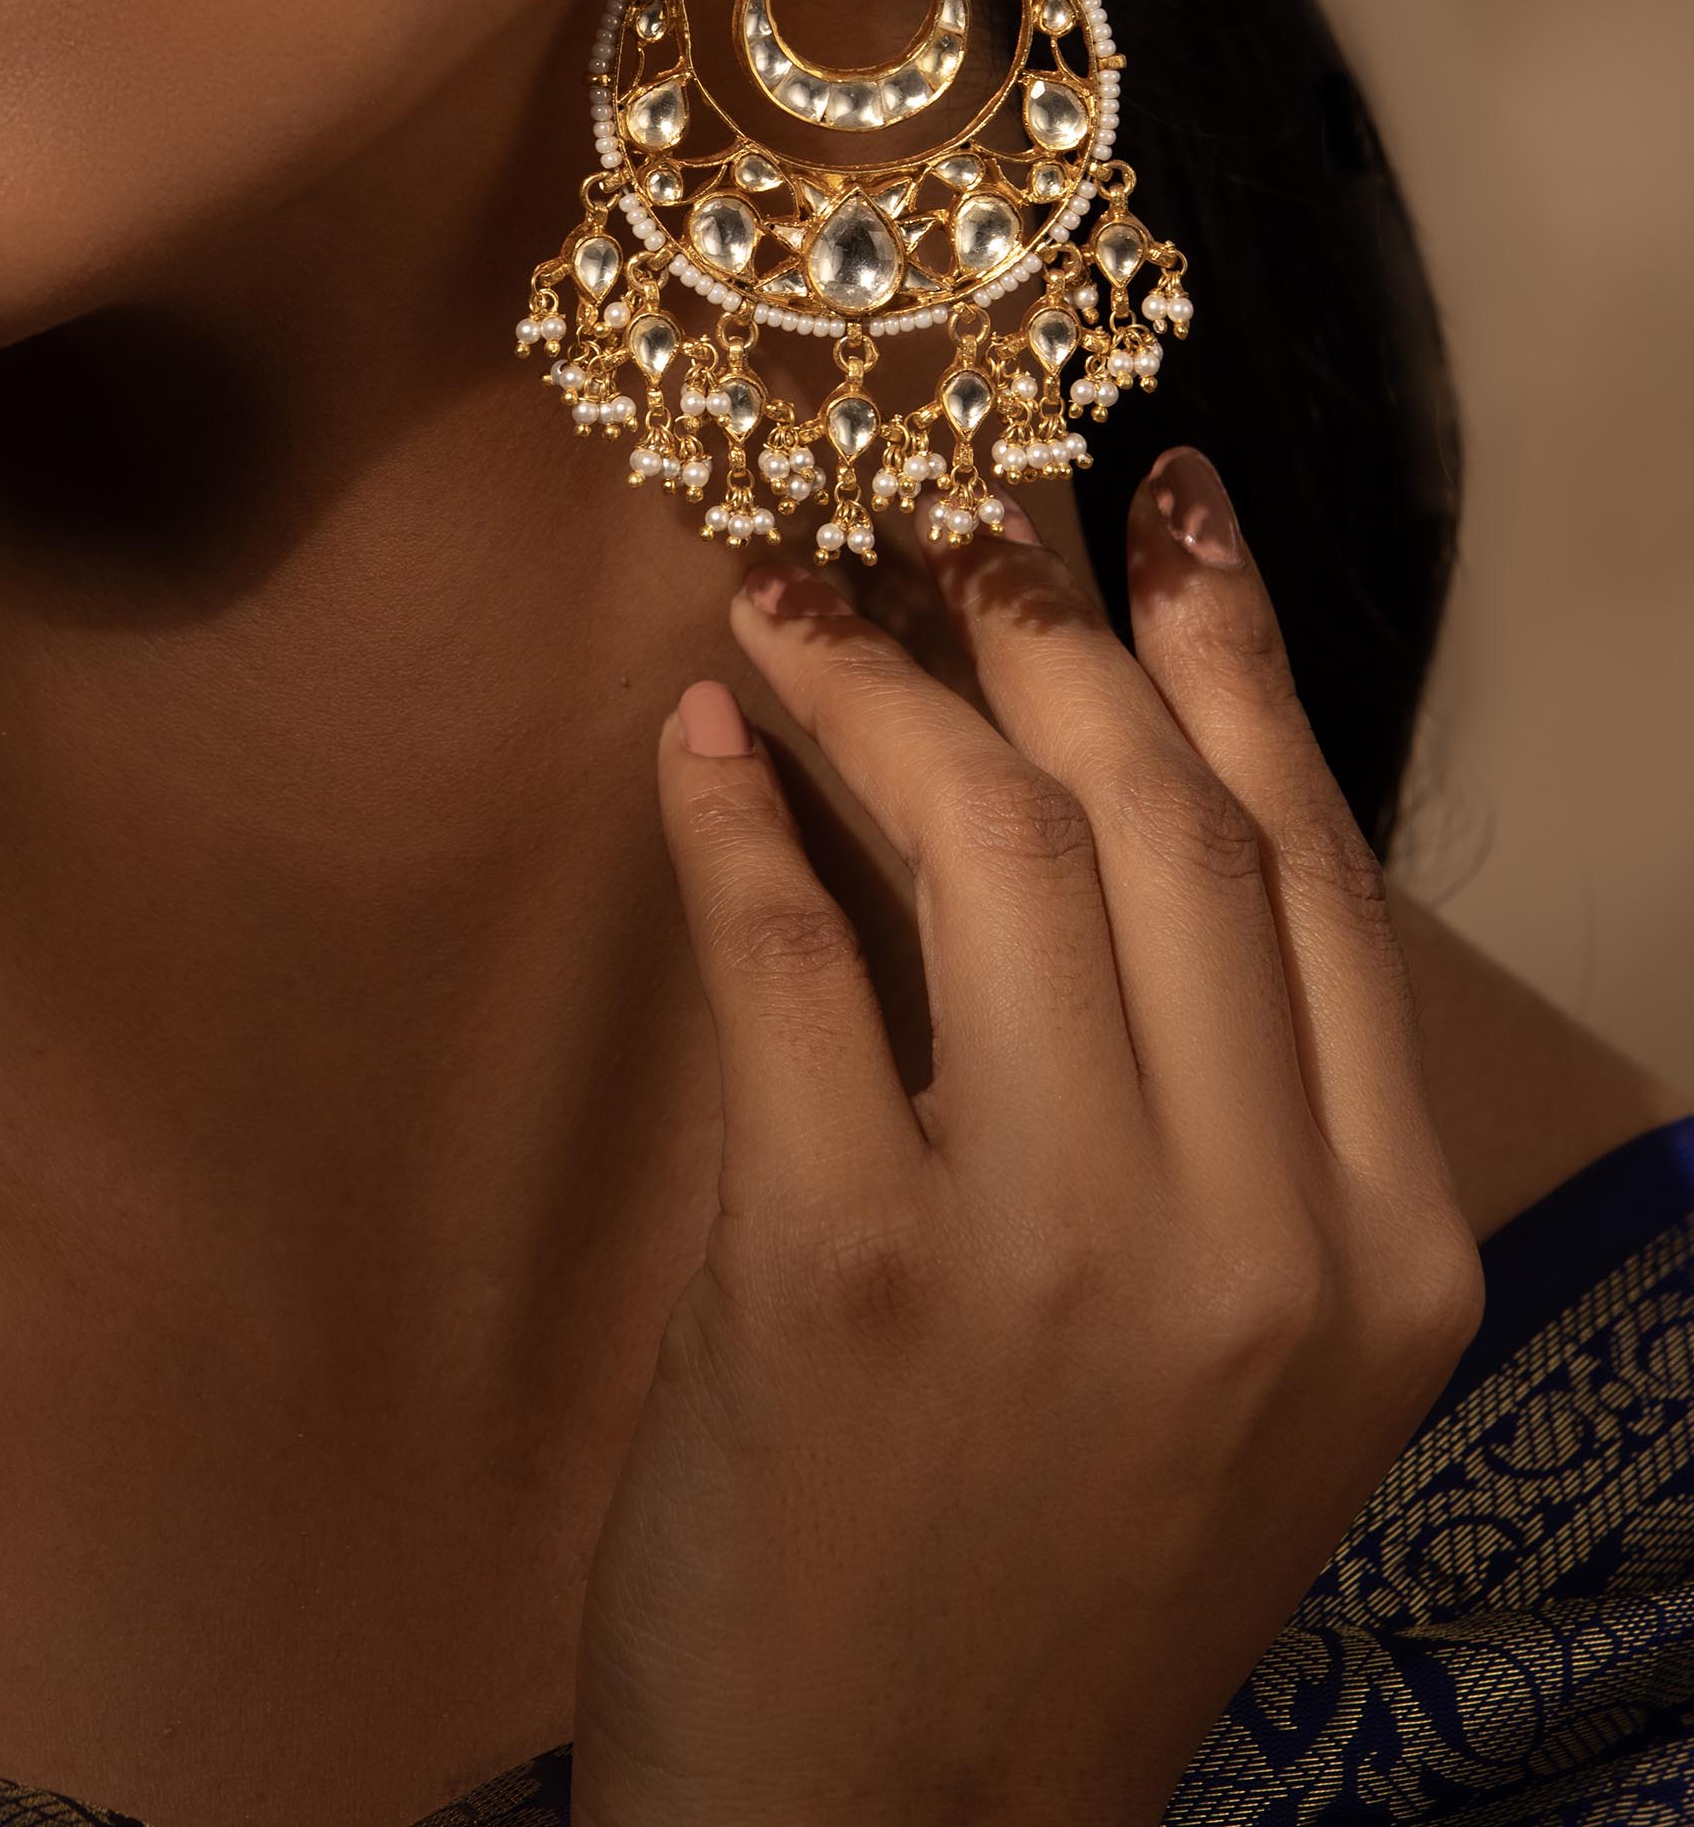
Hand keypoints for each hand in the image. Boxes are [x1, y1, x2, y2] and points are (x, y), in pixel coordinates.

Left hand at [571, 448, 1482, 1826]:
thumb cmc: (1059, 1578)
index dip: (1235, 657)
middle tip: (944, 496)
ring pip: (997, 849)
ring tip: (787, 589)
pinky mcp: (841, 1273)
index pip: (1314, 871)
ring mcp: (1056, 1252)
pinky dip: (738, 822)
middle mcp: (1254, 1239)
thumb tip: (1123, 809)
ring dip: (877, 682)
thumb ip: (1229, 1113)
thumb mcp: (1233, 1362)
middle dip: (1050, 622)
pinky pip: (794, 963)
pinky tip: (697, 739)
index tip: (1163, 502)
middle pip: (1164, 824)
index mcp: (1378, 1254)